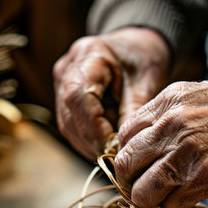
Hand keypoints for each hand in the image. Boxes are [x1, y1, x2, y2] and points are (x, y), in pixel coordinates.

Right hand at [53, 28, 169, 159]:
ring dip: (91, 145)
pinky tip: (108, 147)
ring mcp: (61, 86)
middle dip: (94, 141)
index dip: (93, 127)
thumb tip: (124, 147)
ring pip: (68, 126)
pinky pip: (72, 128)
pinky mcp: (65, 101)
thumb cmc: (142, 61)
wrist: (135, 49)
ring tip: (115, 154)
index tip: (113, 147)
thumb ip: (134, 112)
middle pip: (70, 115)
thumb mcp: (146, 82)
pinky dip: (90, 142)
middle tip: (118, 158)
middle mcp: (67, 70)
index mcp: (88, 55)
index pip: (77, 96)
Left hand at [115, 74, 207, 207]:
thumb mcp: (189, 95)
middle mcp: (169, 129)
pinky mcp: (203, 179)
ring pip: (143, 193)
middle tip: (142, 186)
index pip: (122, 138)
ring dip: (149, 200)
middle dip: (129, 182)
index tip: (137, 166)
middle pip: (125, 166)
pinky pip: (172, 204)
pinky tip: (190, 193)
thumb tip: (138, 142)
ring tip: (162, 196)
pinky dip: (176, 204)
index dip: (128, 156)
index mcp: (163, 106)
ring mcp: (185, 156)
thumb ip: (159, 116)